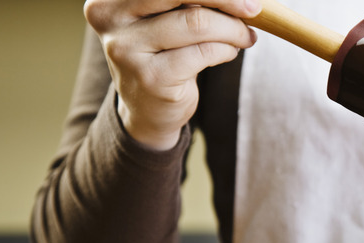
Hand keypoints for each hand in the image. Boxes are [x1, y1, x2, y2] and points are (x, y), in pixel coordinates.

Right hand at [84, 0, 260, 148]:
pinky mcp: (151, 78)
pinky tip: (229, 53)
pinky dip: (225, 50)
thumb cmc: (162, 53)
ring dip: (232, 30)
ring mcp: (127, 50)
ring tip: (244, 37)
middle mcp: (110, 17)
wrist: (147, 110)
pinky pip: (204, 53)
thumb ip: (188, 2)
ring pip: (198, 23)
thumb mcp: (167, 18)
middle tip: (253, 9)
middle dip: (226, 0)